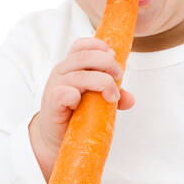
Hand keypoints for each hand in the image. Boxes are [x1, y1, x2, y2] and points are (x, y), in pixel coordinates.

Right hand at [30, 37, 134, 177]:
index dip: (98, 46)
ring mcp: (55, 85)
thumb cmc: (74, 114)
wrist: (55, 137)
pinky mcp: (52, 102)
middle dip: (107, 64)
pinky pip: (65, 93)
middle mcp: (62, 71)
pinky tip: (82, 104)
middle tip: (119, 77)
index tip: (114, 56)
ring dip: (102, 83)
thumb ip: (112, 95)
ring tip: (112, 97)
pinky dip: (77, 96)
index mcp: (71, 66)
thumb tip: (130, 99)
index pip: (81, 45)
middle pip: (85, 56)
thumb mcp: (96, 101)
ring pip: (81, 75)